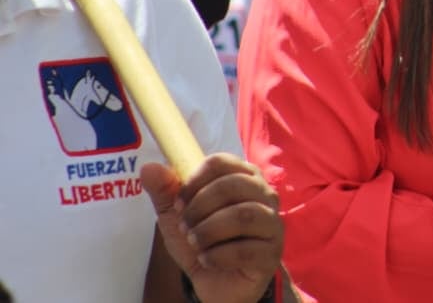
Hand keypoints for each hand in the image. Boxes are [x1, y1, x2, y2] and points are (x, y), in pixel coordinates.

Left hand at [141, 153, 282, 302]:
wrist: (218, 281)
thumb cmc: (203, 240)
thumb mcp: (177, 216)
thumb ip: (164, 191)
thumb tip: (148, 168)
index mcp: (244, 176)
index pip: (221, 162)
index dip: (194, 181)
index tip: (179, 203)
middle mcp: (265, 194)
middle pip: (233, 185)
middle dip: (200, 207)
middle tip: (185, 227)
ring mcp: (273, 223)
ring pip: (243, 215)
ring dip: (208, 231)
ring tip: (195, 243)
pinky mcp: (272, 252)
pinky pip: (246, 249)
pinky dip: (217, 256)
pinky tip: (207, 260)